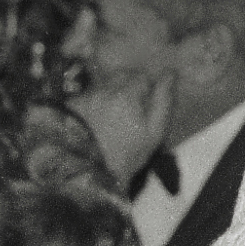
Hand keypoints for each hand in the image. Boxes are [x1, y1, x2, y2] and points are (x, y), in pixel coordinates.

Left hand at [73, 66, 169, 192]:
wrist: (91, 172)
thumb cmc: (128, 154)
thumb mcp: (154, 132)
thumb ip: (164, 101)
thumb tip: (170, 73)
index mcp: (127, 94)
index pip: (142, 76)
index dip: (148, 89)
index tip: (147, 105)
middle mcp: (105, 89)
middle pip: (122, 75)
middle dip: (130, 86)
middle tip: (133, 107)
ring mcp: (87, 96)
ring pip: (106, 82)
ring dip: (113, 91)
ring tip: (116, 112)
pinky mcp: (73, 104)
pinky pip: (89, 93)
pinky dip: (97, 99)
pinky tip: (99, 117)